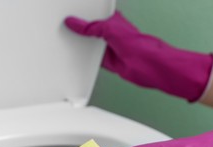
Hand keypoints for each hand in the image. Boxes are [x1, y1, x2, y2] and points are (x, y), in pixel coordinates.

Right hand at [65, 11, 212, 101]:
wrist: (146, 66)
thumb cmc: (138, 44)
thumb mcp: (108, 28)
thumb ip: (89, 27)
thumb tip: (74, 22)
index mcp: (113, 20)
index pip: (94, 15)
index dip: (83, 15)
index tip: (69, 15)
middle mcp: (111, 34)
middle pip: (90, 31)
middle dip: (80, 31)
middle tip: (65, 27)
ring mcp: (109, 48)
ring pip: (90, 45)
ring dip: (82, 45)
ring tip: (68, 41)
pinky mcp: (107, 62)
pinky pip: (92, 59)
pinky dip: (85, 59)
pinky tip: (77, 56)